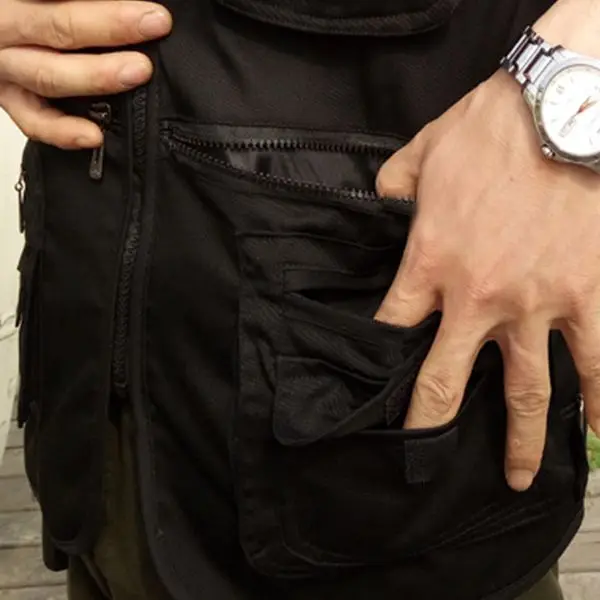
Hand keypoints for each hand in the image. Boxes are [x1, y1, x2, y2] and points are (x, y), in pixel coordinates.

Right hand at [0, 0, 171, 147]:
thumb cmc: (32, 16)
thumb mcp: (45, 2)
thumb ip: (74, 3)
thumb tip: (129, 8)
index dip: (103, 6)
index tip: (145, 7)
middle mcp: (5, 32)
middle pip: (57, 27)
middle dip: (109, 26)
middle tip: (153, 24)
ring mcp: (6, 69)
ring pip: (48, 76)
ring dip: (97, 76)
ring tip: (138, 72)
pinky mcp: (11, 100)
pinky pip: (35, 122)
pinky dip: (65, 132)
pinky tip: (95, 136)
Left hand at [375, 69, 599, 491]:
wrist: (567, 106)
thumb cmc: (492, 128)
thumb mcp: (424, 153)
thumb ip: (394, 184)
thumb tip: (385, 197)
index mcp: (430, 263)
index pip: (392, 327)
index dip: (379, 357)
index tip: (376, 385)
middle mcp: (479, 297)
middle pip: (445, 380)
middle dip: (432, 425)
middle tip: (426, 462)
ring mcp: (538, 304)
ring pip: (526, 390)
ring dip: (523, 438)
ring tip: (520, 475)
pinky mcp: (590, 295)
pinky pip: (598, 362)